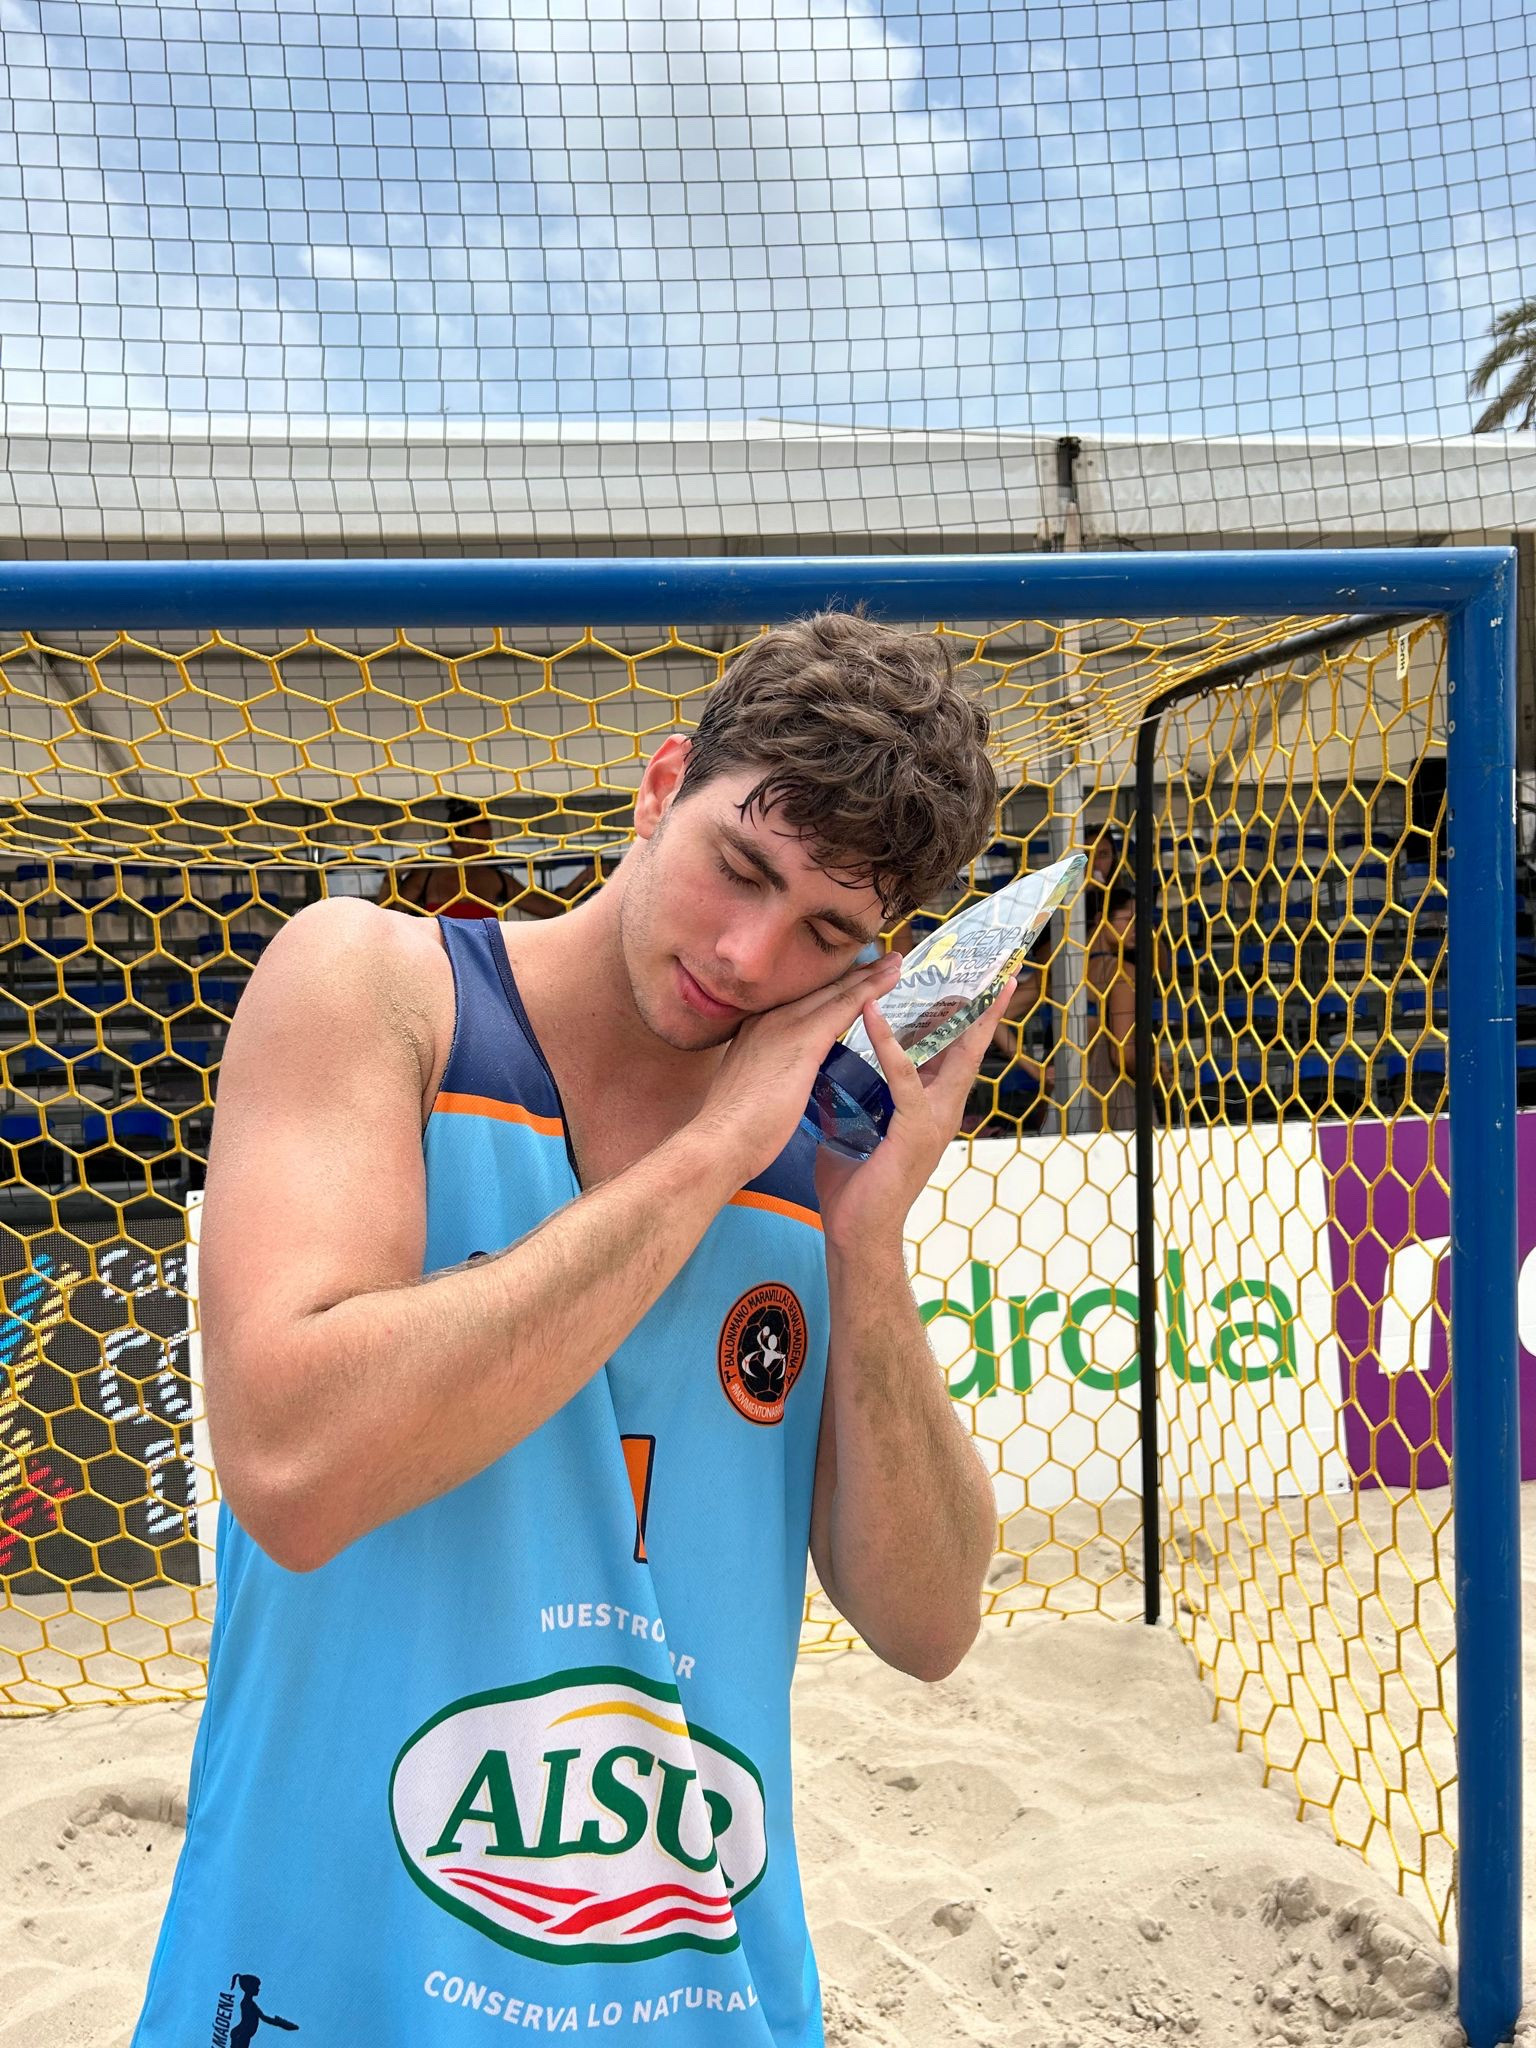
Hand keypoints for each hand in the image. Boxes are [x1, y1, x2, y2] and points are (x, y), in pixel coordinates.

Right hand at [687, 950, 902, 1185]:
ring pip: (836, 991)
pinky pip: (844, 1006)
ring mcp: (784, 1026)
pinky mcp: (802, 1040)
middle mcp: (768, 1019)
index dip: (829, 989)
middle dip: (852, 974)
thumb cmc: (734, 1131)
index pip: (800, 1003)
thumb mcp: (750, 1091)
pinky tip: (889, 981)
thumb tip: (779, 1082)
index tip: (852, 980)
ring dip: (869, 976)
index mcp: (755, 1030)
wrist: (720, 1142)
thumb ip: (767, 1076)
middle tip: (882, 960)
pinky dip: (869, 991)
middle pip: (820, 990)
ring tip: (894, 963)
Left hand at [815, 977, 1017, 1257]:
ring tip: (945, 975)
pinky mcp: (914, 1130)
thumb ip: (858, 1096)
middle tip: (996, 969)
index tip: (982, 983)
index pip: (956, 1052)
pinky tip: (872, 1013)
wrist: (857, 1232)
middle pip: (968, 1047)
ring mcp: (933, 1119)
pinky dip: (887, 1043)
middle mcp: (942, 1108)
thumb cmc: (855, 1184)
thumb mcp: (860, 1126)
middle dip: (982, 1008)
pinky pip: (903, 1077)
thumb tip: (835, 1068)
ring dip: (945, 1012)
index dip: (969, 1018)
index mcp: (932, 1105)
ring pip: (947, 1055)